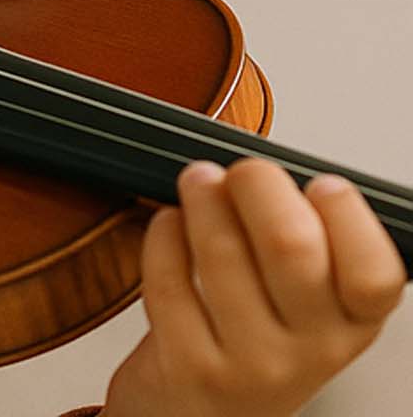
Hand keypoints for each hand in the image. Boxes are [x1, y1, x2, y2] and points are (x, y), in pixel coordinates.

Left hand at [101, 157, 405, 416]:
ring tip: (198, 181)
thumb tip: (273, 175)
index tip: (320, 185)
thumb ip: (309, 247)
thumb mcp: (304, 307)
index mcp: (351, 324)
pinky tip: (168, 223)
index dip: (348, 217)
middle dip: (259, 186)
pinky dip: (163, 236)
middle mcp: (312, 350)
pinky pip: (170, 280)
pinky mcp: (190, 367)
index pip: (374, 272)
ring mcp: (251, 364)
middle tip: (243, 171)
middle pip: (292, 246)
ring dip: (203, 200)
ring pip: (222, 255)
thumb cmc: (248, 345)